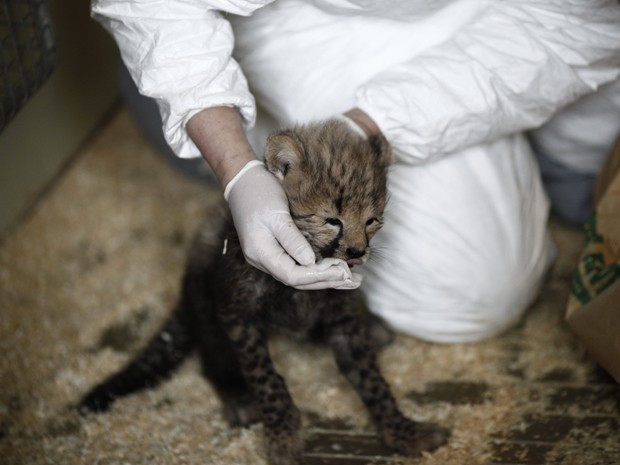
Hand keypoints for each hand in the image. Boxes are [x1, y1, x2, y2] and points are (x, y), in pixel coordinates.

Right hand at [226, 161, 361, 289]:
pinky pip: (295, 266)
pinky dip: (314, 269)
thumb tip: (310, 262)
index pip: (293, 276)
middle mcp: (262, 259)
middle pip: (297, 280)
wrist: (242, 179)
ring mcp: (266, 256)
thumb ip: (293, 240)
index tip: (342, 271)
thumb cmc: (259, 193)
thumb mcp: (277, 215)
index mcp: (260, 253)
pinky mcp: (273, 250)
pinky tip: (331, 269)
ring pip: (297, 275)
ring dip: (322, 278)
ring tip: (349, 280)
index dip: (319, 276)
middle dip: (325, 281)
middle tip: (353, 280)